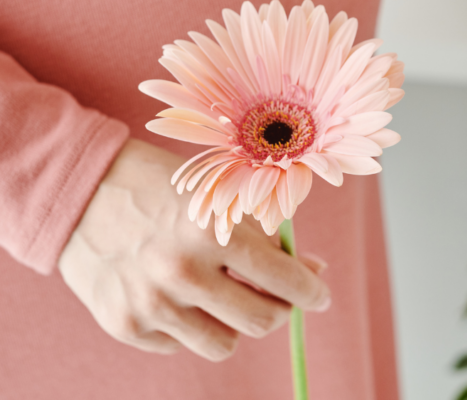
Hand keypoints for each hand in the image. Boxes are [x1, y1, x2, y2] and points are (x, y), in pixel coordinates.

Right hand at [58, 138, 329, 360]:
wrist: (83, 187)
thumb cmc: (160, 183)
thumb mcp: (217, 196)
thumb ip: (262, 235)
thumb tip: (310, 270)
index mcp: (212, 231)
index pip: (283, 278)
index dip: (311, 290)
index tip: (320, 295)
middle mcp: (183, 273)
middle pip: (260, 320)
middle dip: (280, 308)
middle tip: (278, 295)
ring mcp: (151, 305)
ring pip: (224, 344)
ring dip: (236, 322)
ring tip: (227, 295)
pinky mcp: (124, 325)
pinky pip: (180, 344)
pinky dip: (192, 325)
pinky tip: (183, 295)